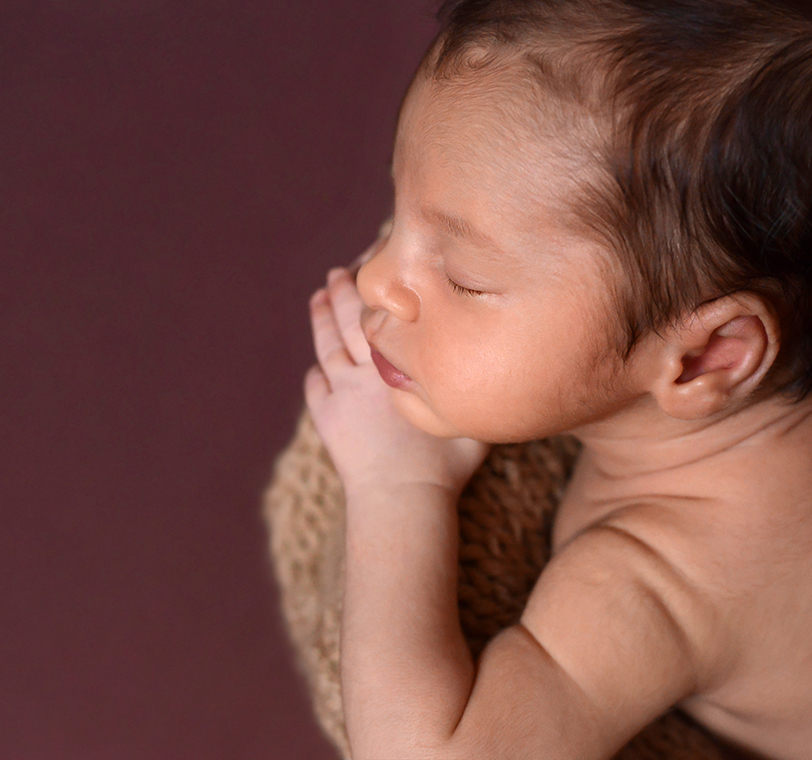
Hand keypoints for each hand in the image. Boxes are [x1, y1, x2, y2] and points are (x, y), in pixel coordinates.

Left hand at [305, 265, 487, 499]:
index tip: (376, 260)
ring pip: (327, 344)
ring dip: (321, 317)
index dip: (379, 284)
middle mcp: (367, 368)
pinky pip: (315, 385)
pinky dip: (315, 372)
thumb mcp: (470, 418)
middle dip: (344, 289)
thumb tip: (496, 362)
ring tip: (318, 296)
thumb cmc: (446, 464)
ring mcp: (341, 392)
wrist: (401, 497)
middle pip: (349, 318)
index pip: (386, 309)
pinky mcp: (325, 417)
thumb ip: (473, 386)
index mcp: (402, 361)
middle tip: (339, 271)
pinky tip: (317, 366)